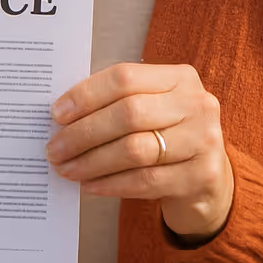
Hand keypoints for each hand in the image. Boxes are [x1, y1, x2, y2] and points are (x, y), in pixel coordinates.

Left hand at [45, 62, 232, 240]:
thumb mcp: (153, 107)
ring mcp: (204, 140)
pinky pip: (145, 181)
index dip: (86, 95)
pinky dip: (111, 184)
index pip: (125, 78)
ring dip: (92, 162)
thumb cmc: (166, 134)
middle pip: (128, 114)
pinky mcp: (201, 176)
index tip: (57, 114)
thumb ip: (117, 102)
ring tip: (66, 169)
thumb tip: (62, 114)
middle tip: (55, 149)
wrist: (207, 177)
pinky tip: (89, 185)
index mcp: (180, 77)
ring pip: (135, 150)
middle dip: (84, 133)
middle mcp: (197, 104)